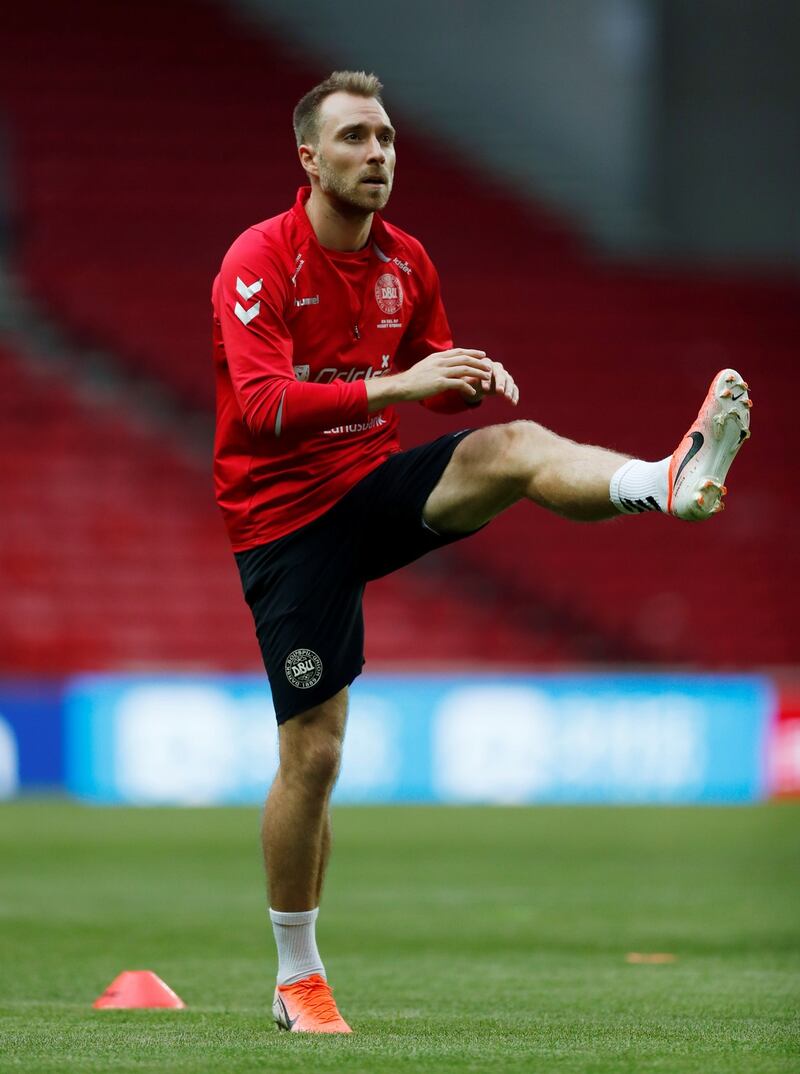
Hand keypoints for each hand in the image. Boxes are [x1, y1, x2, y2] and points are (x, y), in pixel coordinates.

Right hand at [371, 348, 492, 406]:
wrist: (402, 386)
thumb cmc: (413, 379)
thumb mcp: (426, 367)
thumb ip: (438, 365)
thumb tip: (448, 366)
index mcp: (438, 357)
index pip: (459, 352)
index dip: (472, 352)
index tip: (482, 354)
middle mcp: (441, 362)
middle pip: (465, 359)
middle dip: (479, 362)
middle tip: (489, 366)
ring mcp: (440, 372)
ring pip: (465, 370)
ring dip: (478, 373)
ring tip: (486, 378)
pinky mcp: (440, 383)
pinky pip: (459, 384)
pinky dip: (468, 388)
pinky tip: (473, 393)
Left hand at [469, 360, 518, 405]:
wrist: (476, 384)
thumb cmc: (470, 380)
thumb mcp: (468, 380)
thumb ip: (470, 380)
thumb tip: (471, 380)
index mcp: (486, 363)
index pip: (488, 370)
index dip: (487, 380)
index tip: (485, 389)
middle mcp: (497, 367)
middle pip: (500, 375)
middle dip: (500, 384)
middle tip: (500, 392)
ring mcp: (505, 375)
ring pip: (509, 381)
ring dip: (509, 390)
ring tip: (508, 399)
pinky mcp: (509, 383)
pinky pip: (514, 388)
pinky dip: (515, 395)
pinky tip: (513, 403)